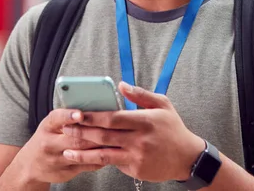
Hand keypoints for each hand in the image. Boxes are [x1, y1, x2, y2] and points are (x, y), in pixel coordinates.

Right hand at [11, 109, 104, 184]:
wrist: (30, 165)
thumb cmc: (48, 137)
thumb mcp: (52, 124)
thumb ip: (68, 116)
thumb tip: (95, 104)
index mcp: (47, 126)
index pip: (57, 119)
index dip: (69, 116)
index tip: (80, 114)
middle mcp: (49, 144)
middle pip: (75, 138)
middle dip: (96, 132)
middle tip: (113, 126)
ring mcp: (56, 160)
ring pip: (83, 153)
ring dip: (101, 146)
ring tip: (116, 138)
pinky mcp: (65, 172)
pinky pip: (87, 166)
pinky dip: (101, 158)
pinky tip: (112, 152)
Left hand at [61, 82, 204, 182]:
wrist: (187, 157)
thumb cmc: (173, 129)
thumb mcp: (163, 105)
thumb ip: (141, 95)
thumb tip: (121, 85)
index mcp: (146, 120)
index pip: (114, 118)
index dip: (93, 116)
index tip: (77, 113)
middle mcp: (140, 139)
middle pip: (104, 135)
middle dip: (82, 132)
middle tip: (66, 128)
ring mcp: (137, 156)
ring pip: (103, 154)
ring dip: (82, 152)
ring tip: (67, 149)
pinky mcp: (135, 169)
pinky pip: (112, 163)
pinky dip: (97, 161)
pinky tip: (85, 158)